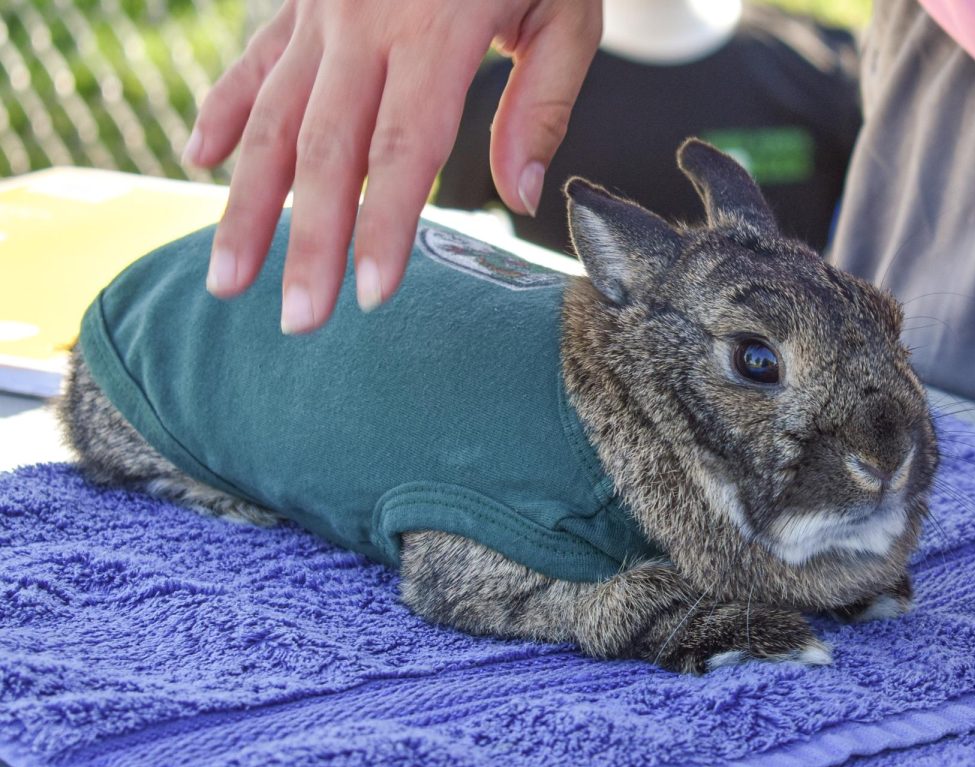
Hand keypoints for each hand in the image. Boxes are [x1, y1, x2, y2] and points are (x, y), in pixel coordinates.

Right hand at [184, 0, 600, 332]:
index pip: (403, 151)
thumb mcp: (567, 11)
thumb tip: (517, 196)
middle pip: (326, 151)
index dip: (385, 228)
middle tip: (296, 320)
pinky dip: (225, 108)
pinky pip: (255, 59)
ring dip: (245, 202)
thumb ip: (543, 103)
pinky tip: (200, 160)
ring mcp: (322, 7)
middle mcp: (365, 20)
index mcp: (437, 29)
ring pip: (273, 117)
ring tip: (226, 276)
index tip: (371, 296)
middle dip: (308, 243)